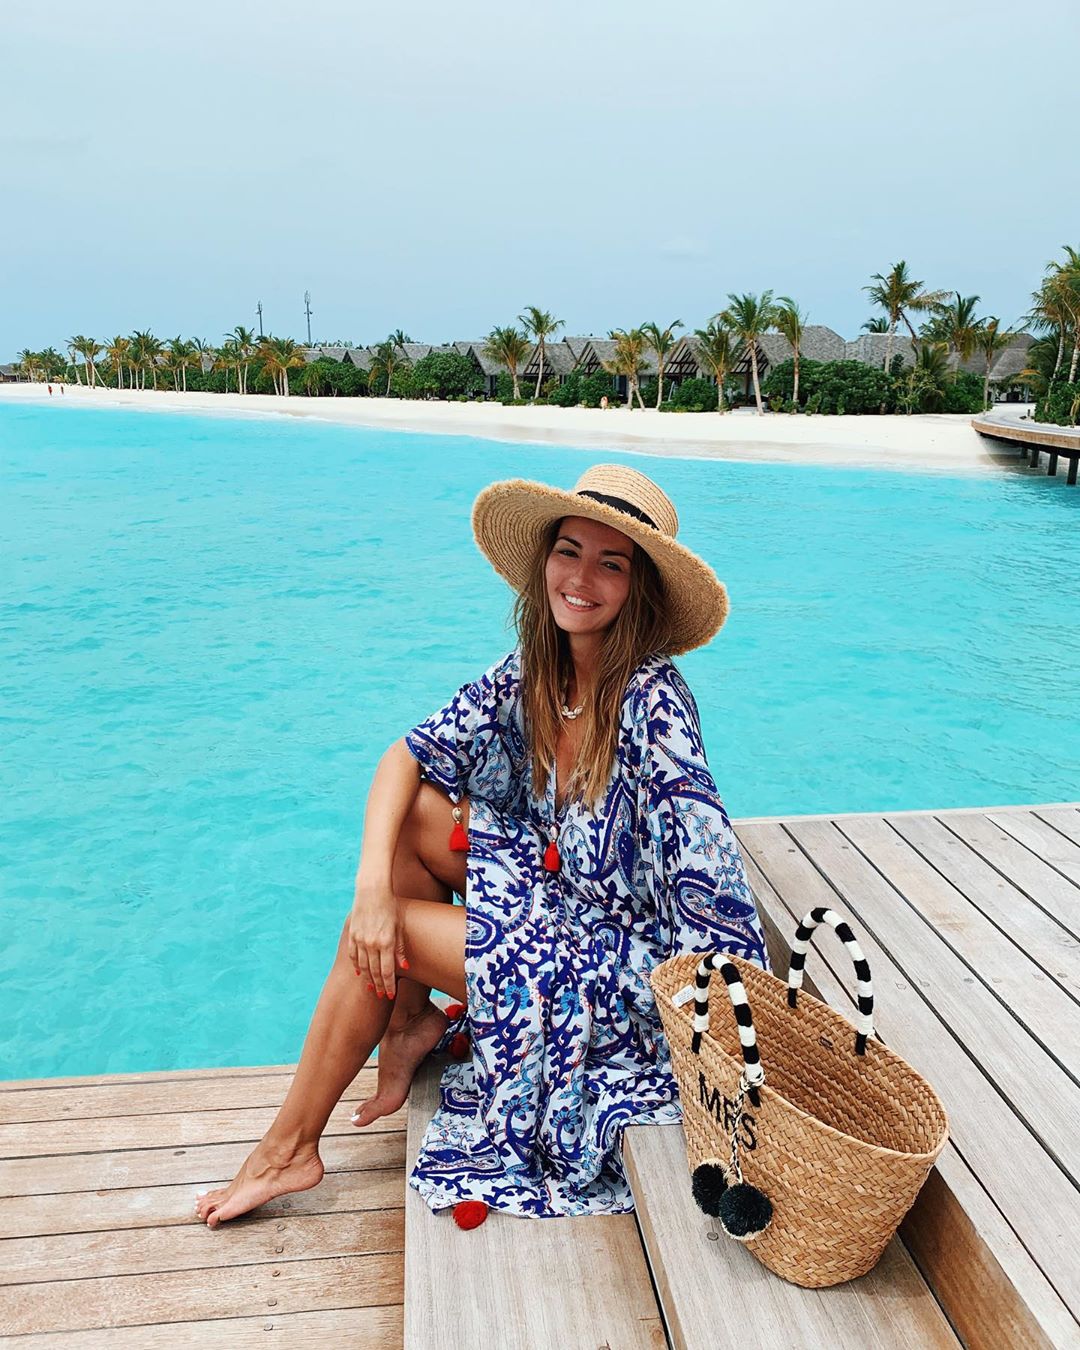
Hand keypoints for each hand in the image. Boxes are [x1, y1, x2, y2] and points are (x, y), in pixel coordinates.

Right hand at [349, 876, 407, 999]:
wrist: (372, 891)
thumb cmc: (390, 906)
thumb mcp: (399, 926)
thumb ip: (401, 948)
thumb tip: (405, 967)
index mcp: (386, 942)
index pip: (387, 971)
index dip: (389, 985)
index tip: (390, 994)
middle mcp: (371, 943)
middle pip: (374, 971)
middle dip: (379, 985)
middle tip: (382, 996)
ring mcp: (360, 939)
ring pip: (363, 966)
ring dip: (368, 978)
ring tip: (372, 988)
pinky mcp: (352, 934)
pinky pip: (353, 955)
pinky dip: (356, 965)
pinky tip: (359, 973)